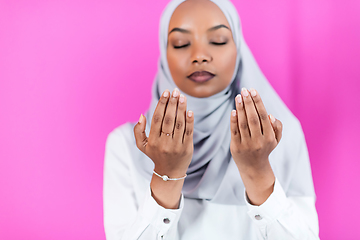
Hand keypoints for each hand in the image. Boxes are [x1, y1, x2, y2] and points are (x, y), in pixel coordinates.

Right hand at [134, 88, 193, 178]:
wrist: (170, 172)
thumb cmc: (155, 154)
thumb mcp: (142, 145)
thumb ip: (138, 131)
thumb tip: (141, 115)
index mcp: (153, 140)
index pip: (157, 119)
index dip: (161, 104)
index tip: (165, 93)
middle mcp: (164, 143)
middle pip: (168, 119)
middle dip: (172, 104)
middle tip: (175, 91)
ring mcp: (176, 146)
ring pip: (179, 124)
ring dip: (181, 109)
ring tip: (182, 97)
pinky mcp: (187, 148)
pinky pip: (188, 132)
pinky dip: (189, 121)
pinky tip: (190, 110)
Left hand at [230, 87, 281, 204]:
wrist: (253, 167)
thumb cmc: (265, 148)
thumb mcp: (276, 140)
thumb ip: (277, 127)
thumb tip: (270, 115)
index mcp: (269, 137)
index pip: (263, 116)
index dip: (258, 102)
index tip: (253, 90)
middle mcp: (259, 141)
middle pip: (253, 118)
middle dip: (249, 103)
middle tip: (244, 90)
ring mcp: (247, 144)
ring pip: (243, 124)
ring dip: (240, 109)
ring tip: (238, 96)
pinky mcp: (236, 147)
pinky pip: (234, 131)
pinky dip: (233, 121)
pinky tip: (233, 110)